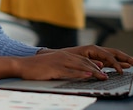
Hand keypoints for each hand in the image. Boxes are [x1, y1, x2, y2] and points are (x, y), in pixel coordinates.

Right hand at [15, 46, 132, 80]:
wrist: (23, 65)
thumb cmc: (37, 68)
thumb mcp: (53, 66)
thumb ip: (65, 68)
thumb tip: (77, 73)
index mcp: (65, 55)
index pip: (84, 59)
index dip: (96, 64)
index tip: (106, 68)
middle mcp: (64, 56)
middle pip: (85, 62)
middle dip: (99, 68)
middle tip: (109, 74)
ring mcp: (60, 62)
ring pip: (80, 66)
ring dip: (93, 71)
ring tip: (104, 76)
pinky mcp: (55, 68)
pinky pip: (70, 71)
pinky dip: (81, 73)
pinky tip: (88, 75)